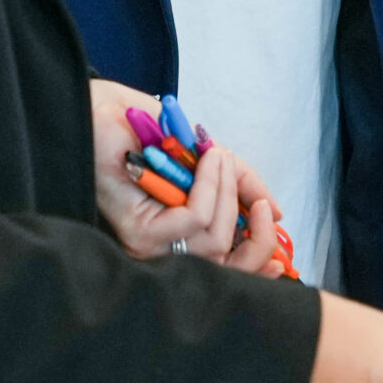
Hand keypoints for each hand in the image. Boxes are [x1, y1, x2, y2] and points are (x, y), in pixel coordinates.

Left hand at [89, 80, 284, 272]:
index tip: (282, 253)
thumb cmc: (147, 132)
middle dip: (256, 234)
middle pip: (228, 268)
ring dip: (228, 192)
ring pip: (214, 241)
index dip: (258, 266)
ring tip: (220, 158)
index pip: (226, 274)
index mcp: (179, 240)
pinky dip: (209, 185)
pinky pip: (194, 219)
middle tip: (261, 202)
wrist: (100, 109)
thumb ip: (240, 185)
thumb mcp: (207, 158)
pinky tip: (206, 159)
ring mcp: (149, 246)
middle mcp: (163, 251)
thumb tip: (277, 214)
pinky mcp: (140, 232)